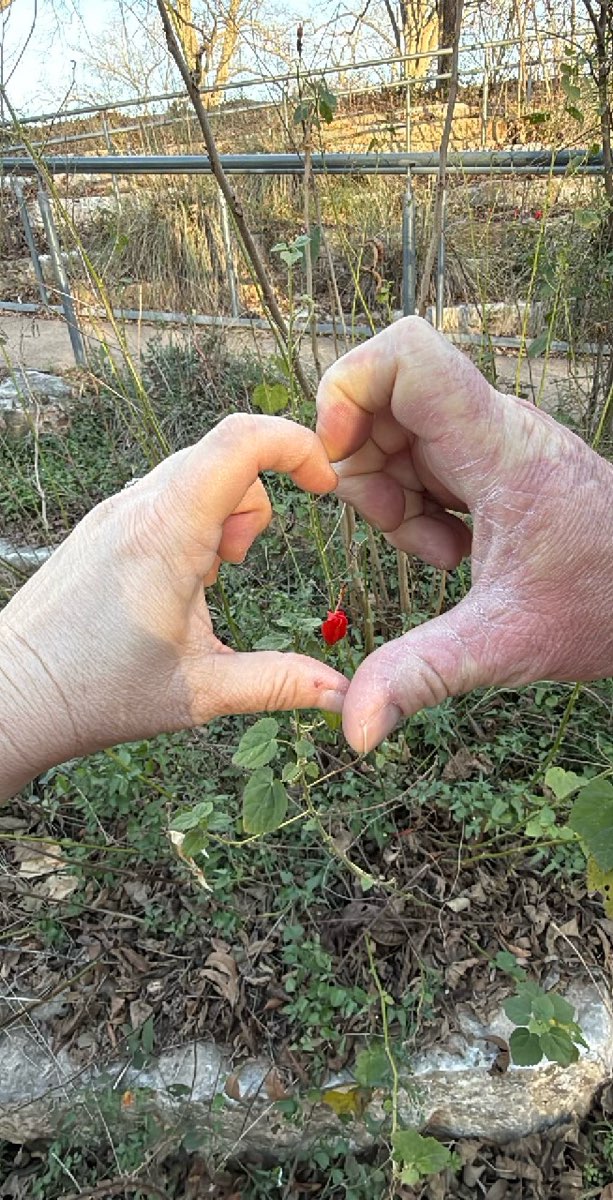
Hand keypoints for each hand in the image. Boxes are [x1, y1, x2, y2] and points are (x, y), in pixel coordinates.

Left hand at [0, 415, 347, 798]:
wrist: (12, 695)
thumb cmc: (95, 693)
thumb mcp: (201, 692)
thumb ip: (280, 684)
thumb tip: (345, 694)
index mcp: (167, 534)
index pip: (241, 440)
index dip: (296, 444)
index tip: (322, 484)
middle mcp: (139, 506)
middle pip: (225, 454)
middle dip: (259, 498)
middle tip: (239, 563)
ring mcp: (116, 510)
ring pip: (196, 473)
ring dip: (224, 513)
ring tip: (207, 579)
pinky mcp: (104, 523)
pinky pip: (166, 493)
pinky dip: (193, 521)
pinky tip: (179, 580)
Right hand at [316, 317, 612, 751]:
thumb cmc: (602, 605)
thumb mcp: (501, 644)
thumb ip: (420, 676)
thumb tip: (354, 732)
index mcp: (496, 447)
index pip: (405, 354)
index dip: (349, 389)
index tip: (338, 458)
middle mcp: (492, 427)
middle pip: (383, 400)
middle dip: (363, 466)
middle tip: (399, 528)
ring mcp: (492, 441)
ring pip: (398, 432)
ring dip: (391, 492)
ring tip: (439, 550)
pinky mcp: (492, 461)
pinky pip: (424, 459)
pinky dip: (417, 502)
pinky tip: (454, 548)